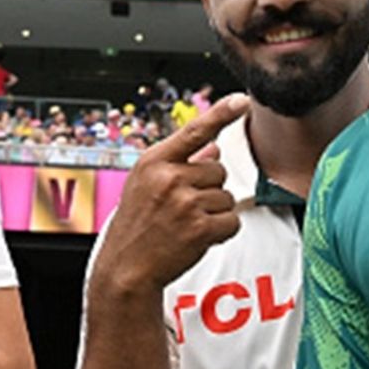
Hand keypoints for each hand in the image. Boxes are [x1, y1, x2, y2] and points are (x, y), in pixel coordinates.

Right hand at [91, 94, 250, 297]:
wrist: (126, 268)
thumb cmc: (136, 225)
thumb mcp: (145, 184)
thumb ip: (179, 162)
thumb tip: (212, 147)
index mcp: (154, 161)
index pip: (194, 131)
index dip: (221, 114)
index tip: (242, 100)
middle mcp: (169, 178)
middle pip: (218, 170)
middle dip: (208, 188)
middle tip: (182, 207)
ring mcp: (185, 203)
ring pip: (226, 197)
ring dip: (214, 212)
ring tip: (186, 224)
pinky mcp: (200, 228)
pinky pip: (232, 221)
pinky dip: (221, 231)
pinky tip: (197, 237)